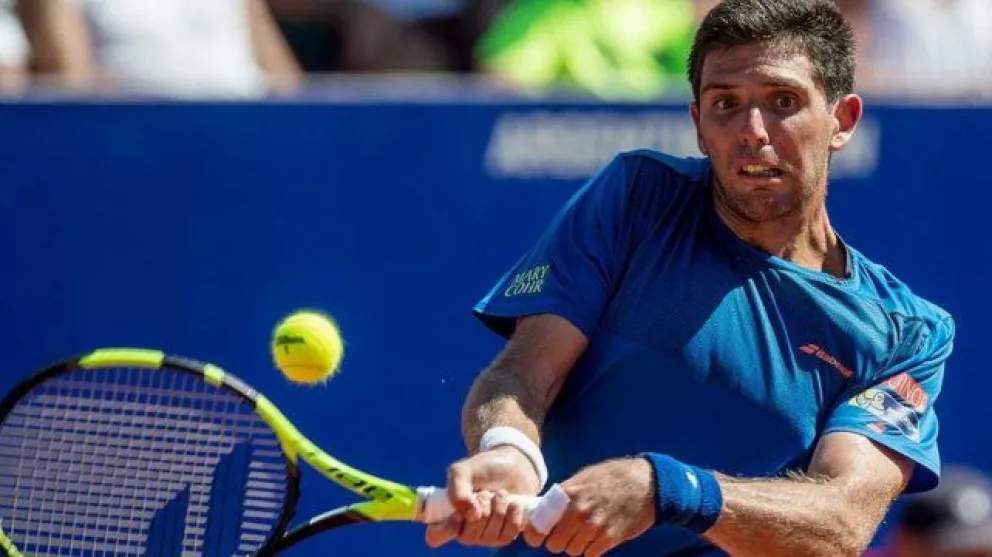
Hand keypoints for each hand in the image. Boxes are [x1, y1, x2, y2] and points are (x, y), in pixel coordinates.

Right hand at [425, 445, 541, 547]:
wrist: (511, 466)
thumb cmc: (482, 468)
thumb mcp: (463, 471)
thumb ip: (458, 490)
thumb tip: (472, 516)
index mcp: (447, 515)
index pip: (436, 536)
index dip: (445, 530)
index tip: (457, 515)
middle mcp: (464, 530)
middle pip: (468, 536)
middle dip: (481, 508)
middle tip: (485, 492)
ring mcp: (484, 536)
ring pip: (489, 536)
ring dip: (497, 509)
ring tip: (500, 493)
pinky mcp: (503, 536)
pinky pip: (507, 536)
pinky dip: (512, 517)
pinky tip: (513, 504)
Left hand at [523, 457, 654, 556]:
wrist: (646, 483)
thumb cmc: (613, 477)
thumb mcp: (584, 477)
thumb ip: (564, 493)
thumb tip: (545, 507)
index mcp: (568, 494)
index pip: (540, 524)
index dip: (535, 534)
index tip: (536, 537)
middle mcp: (579, 511)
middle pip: (555, 544)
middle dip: (557, 541)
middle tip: (564, 534)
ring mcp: (595, 526)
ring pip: (572, 551)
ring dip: (575, 545)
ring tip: (583, 533)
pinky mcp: (610, 537)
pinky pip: (591, 554)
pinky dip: (591, 549)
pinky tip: (597, 537)